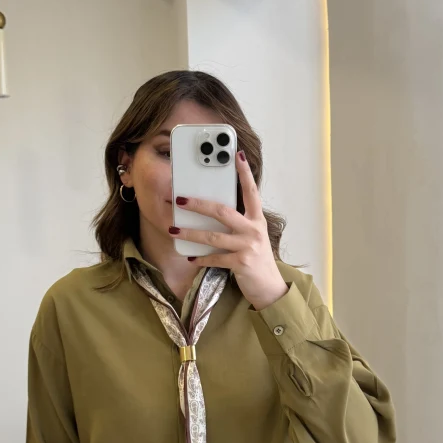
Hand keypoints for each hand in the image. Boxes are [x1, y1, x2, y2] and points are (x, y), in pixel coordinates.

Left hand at [170, 151, 289, 310]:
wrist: (269, 288)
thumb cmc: (256, 259)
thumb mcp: (251, 237)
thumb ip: (237, 224)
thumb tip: (210, 212)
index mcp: (257, 220)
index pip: (251, 192)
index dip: (245, 173)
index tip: (237, 155)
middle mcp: (254, 230)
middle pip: (223, 211)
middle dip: (199, 204)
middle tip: (180, 199)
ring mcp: (248, 246)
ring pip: (214, 236)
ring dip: (190, 233)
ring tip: (173, 229)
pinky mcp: (241, 263)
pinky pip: (215, 258)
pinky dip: (201, 257)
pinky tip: (190, 256)